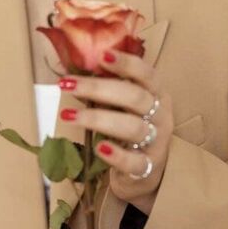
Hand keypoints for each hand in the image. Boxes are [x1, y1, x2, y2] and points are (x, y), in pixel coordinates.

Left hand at [58, 49, 173, 208]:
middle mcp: (161, 115)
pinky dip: (117, 155)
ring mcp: (157, 142)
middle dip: (98, 88)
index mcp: (157, 94)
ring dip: (98, 119)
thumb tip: (76, 71)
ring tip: (66, 115)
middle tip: (67, 85)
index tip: (101, 55)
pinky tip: (99, 147)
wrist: (147, 173)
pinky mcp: (148, 168)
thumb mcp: (127, 106)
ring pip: (133, 127)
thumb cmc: (132, 129)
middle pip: (135, 97)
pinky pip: (135, 161)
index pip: (146, 74)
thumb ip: (110, 89)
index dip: (126, 63)